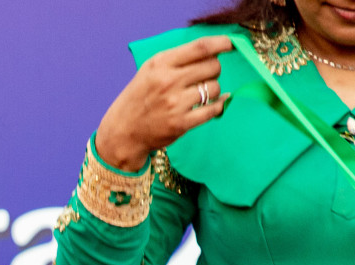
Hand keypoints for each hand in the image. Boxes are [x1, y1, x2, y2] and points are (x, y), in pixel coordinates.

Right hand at [94, 36, 233, 171]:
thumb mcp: (151, 70)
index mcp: (161, 63)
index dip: (220, 44)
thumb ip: (177, 59)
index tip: (230, 44)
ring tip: (200, 94)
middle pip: (212, 66)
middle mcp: (168, 81)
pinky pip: (213, 109)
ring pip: (214, 87)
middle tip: (205, 76)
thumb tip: (212, 51)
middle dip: (214, 69)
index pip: (200, 48)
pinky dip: (219, 105)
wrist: (124, 130)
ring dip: (213, 89)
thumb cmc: (140, 97)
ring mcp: (175, 103)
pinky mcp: (181, 123)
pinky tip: (216, 103)